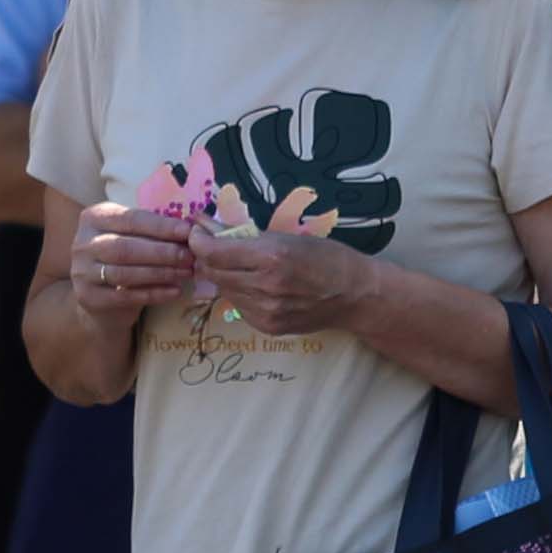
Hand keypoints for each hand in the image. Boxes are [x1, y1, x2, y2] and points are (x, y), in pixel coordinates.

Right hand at [67, 203, 186, 323]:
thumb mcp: (130, 236)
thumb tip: (190, 230)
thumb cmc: (122, 259)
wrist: (98, 298)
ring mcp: (82, 272)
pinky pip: (125, 297)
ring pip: (124, 273)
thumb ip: (151, 232)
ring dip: (160, 273)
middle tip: (189, 256)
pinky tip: (175, 291)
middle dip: (161, 252)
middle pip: (125, 247)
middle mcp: (83, 243)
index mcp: (94, 218)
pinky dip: (154, 294)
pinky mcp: (89, 298)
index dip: (161, 226)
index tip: (187, 231)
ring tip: (185, 273)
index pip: (130, 219)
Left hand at [188, 227, 368, 337]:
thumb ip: (244, 234)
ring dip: (223, 275)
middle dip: (207, 257)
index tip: (196, 232)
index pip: (214, 252)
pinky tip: (254, 284)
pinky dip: (239, 293)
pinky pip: (239, 306)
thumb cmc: (326, 257)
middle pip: (214, 272)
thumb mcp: (287, 236)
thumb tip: (206, 225)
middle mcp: (264, 286)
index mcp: (270, 256)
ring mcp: (265, 311)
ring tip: (236, 264)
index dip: (198, 241)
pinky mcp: (267, 327)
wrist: (355, 295)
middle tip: (211, 245)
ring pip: (224, 290)